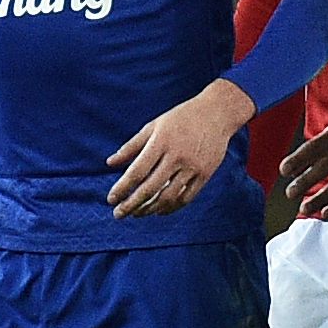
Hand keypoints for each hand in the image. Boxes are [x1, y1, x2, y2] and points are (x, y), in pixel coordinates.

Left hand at [108, 78, 253, 218]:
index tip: (111, 200)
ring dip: (150, 209)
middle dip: (131, 204)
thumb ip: (131, 146)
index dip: (122, 188)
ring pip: (169, 196)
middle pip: (150, 188)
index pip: (137, 171)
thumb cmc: (181, 118)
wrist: (217, 113)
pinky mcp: (206, 173)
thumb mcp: (153, 126)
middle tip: (118, 214)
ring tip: (137, 214)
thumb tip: (110, 163)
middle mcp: (176, 156)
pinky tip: (159, 210)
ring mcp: (193, 166)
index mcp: (161, 142)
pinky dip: (172, 207)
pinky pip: (187, 197)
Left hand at [278, 113, 327, 219]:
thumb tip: (292, 171)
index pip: (316, 146)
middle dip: (306, 181)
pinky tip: (326, 214)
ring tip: (304, 209)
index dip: (298, 159)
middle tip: (290, 193)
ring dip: (321, 198)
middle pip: (327, 166)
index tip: (283, 172)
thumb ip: (317, 147)